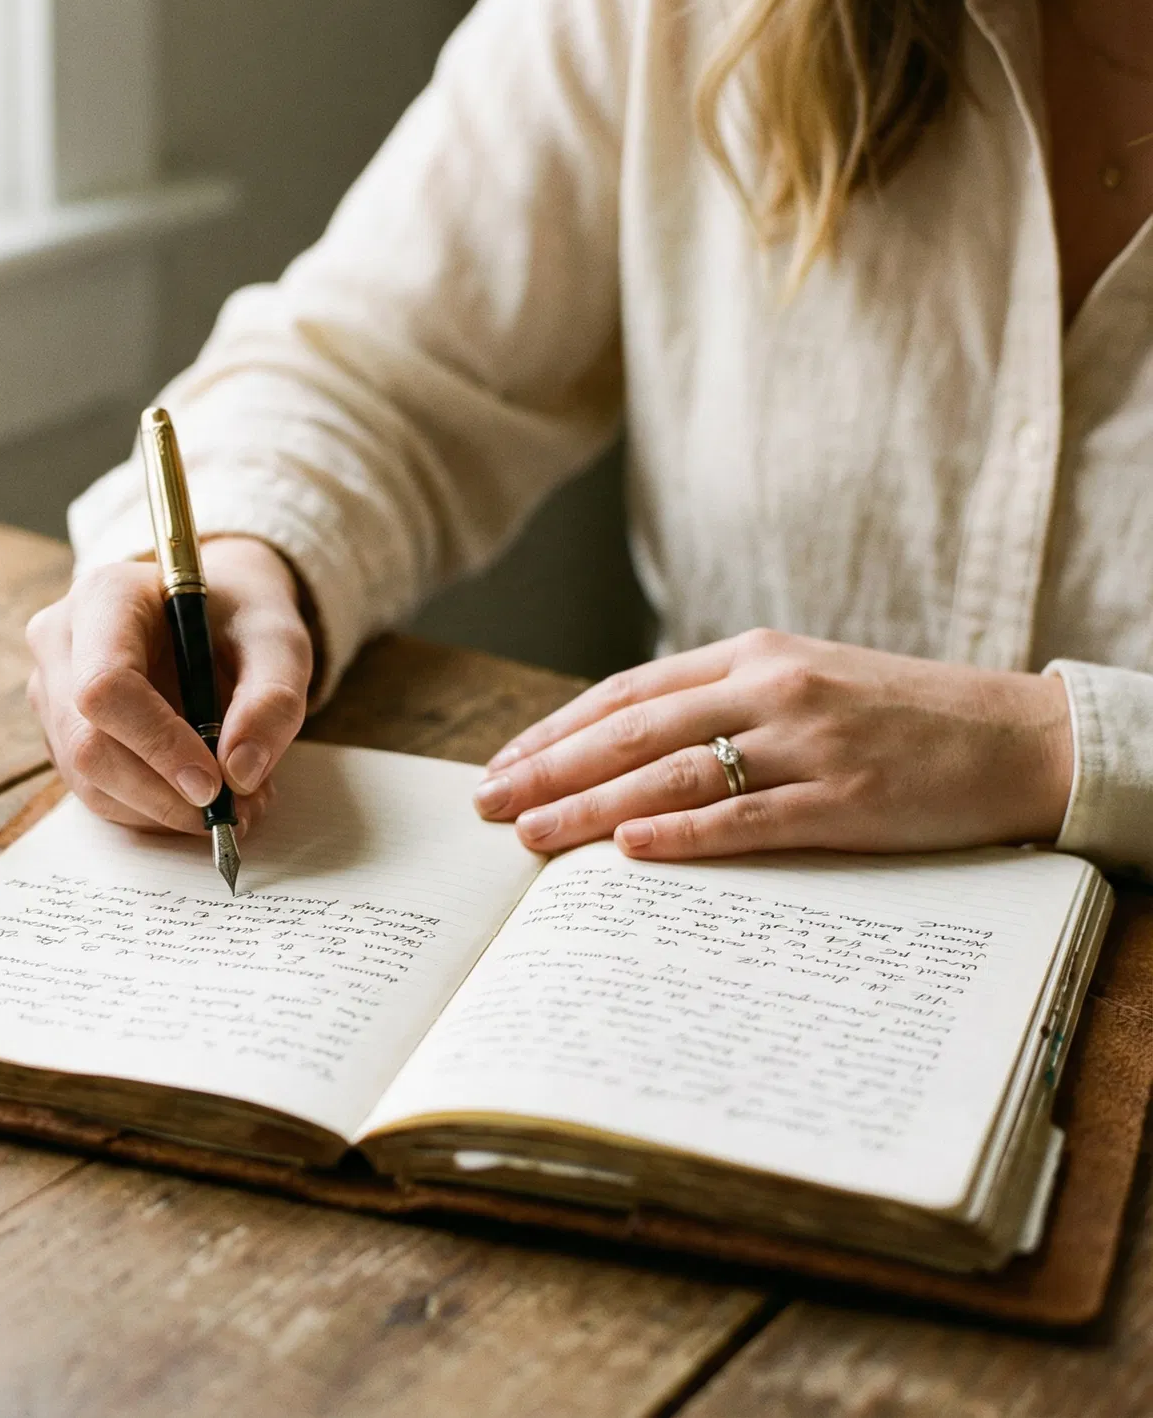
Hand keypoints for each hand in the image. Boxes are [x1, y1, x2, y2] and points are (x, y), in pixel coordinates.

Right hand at [25, 537, 312, 832]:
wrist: (216, 611)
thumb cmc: (242, 617)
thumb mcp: (279, 643)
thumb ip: (273, 700)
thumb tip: (240, 774)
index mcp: (105, 598)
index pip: (105, 685)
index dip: (157, 744)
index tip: (215, 784)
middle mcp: (61, 642)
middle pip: (88, 744)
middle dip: (162, 794)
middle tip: (235, 810)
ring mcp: (51, 691)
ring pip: (88, 780)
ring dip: (163, 810)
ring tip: (234, 802)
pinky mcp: (61, 733)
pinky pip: (96, 790)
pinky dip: (152, 810)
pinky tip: (200, 796)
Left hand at [473, 629, 1073, 859]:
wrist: (1018, 737)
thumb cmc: (900, 717)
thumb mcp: (805, 683)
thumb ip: (723, 704)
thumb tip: (625, 752)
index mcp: (754, 656)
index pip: (627, 693)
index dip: (556, 729)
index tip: (502, 763)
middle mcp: (771, 689)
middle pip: (632, 731)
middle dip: (549, 769)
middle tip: (488, 805)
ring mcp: (809, 743)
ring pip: (673, 774)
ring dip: (591, 806)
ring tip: (531, 835)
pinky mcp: (845, 799)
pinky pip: (747, 817)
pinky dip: (682, 833)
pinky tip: (627, 850)